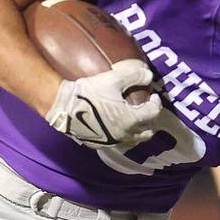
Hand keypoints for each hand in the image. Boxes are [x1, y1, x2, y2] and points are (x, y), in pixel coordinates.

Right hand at [46, 59, 161, 148]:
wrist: (63, 108)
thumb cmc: (88, 93)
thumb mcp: (112, 80)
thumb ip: (133, 76)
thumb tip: (149, 75)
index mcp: (131, 119)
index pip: (153, 113)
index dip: (156, 103)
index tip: (153, 96)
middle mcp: (125, 135)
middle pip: (148, 132)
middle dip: (151, 121)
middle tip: (147, 110)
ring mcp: (113, 142)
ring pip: (135, 141)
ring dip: (139, 131)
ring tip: (135, 120)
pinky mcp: (102, 145)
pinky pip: (120, 143)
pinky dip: (125, 136)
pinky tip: (119, 126)